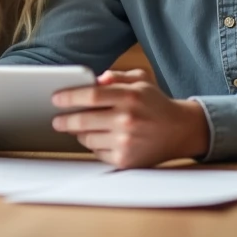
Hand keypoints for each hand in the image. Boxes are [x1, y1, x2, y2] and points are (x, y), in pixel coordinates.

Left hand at [50, 69, 210, 168]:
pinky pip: (97, 153)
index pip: (91, 96)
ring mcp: (126, 142)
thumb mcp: (141, 81)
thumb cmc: (156, 103)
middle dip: (65, 120)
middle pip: (83, 120)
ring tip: (79, 128)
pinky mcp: (126, 161)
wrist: (181, 131)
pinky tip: (99, 139)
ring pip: (87, 139)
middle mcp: (127, 120)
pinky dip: (94, 146)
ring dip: (79, 133)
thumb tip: (94, 79)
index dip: (69, 97)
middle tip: (57, 120)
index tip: (55, 99)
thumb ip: (117, 76)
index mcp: (130, 96)